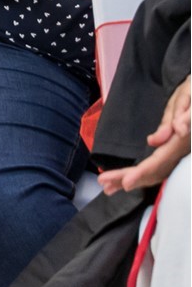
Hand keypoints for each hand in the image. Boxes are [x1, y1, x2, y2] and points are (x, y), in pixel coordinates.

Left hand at [98, 79, 190, 194]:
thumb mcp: (186, 101)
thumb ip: (180, 118)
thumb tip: (162, 137)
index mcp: (180, 141)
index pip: (158, 162)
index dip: (142, 174)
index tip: (125, 183)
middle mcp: (179, 151)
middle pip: (153, 170)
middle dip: (128, 178)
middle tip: (103, 183)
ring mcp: (177, 154)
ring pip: (153, 172)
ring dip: (130, 178)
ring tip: (107, 186)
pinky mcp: (172, 153)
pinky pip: (155, 167)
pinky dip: (139, 175)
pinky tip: (125, 179)